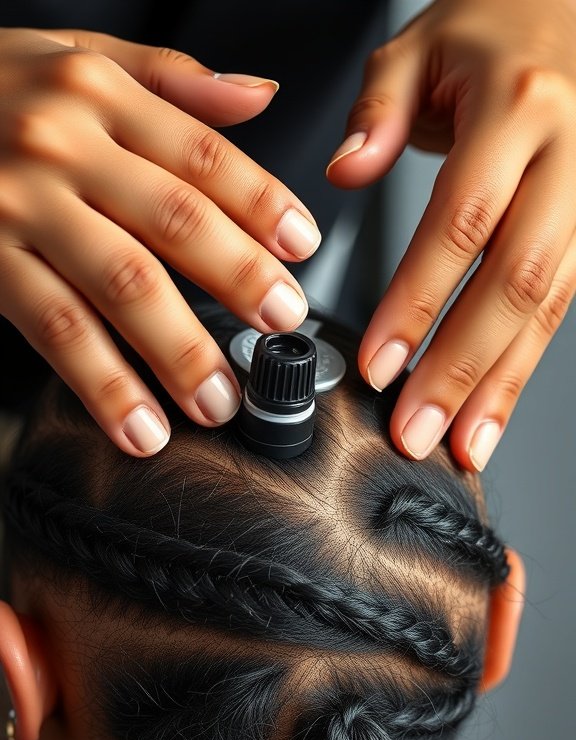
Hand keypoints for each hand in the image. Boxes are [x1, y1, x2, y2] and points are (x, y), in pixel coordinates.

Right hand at [0, 29, 320, 453]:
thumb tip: (259, 96)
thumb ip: (170, 78)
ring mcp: (20, 207)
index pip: (201, 154)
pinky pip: (54, 330)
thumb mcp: (75, 53)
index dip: (261, 205)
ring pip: (118, 284)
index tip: (302, 249)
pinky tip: (138, 423)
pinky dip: (103, 384)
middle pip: (172, 219)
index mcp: (97, 93)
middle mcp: (60, 146)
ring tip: (217, 399)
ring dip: (178, 351)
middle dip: (238, 280)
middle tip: (281, 325)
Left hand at [326, 0, 575, 470]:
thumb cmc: (499, 31)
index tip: (379, 362)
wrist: (573, 18)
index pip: (461, 220)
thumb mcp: (423, 43)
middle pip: (515, 279)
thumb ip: (379, 108)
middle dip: (463, 366)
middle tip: (419, 428)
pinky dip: (524, 363)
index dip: (418, 300)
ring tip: (464, 443)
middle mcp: (567, 156)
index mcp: (518, 106)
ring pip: (550, 305)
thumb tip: (346, 170)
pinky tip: (495, 406)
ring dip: (503, 384)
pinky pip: (562, 304)